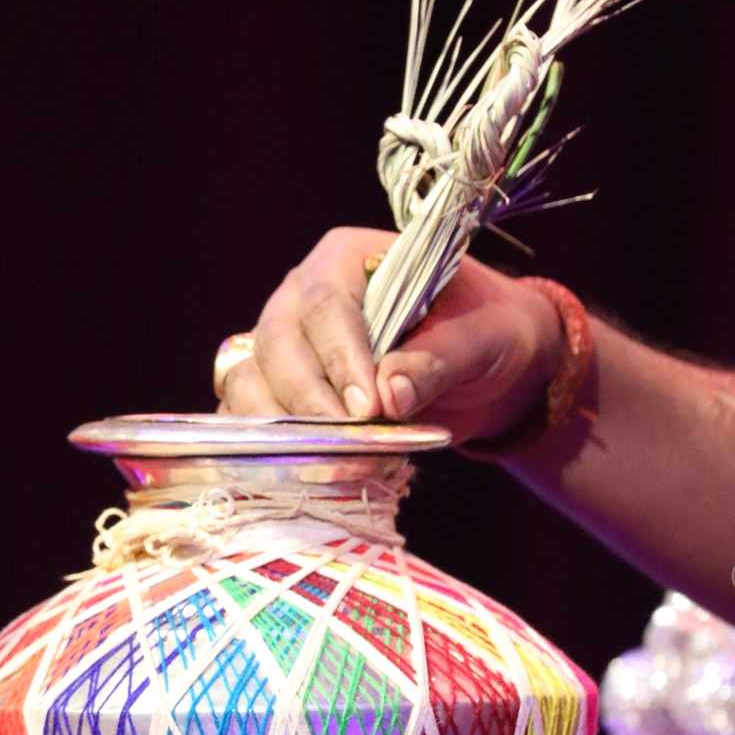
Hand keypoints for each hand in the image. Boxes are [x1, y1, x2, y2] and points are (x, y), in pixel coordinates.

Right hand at [222, 226, 562, 443]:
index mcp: (346, 261)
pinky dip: (273, 452)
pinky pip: (250, 420)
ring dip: (285, 432)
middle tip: (352, 444)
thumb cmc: (484, 331)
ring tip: (342, 465)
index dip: (340, 359)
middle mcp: (300, 297)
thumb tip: (390, 394)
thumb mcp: (483, 337)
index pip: (324, 305)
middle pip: (276, 345)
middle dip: (310, 402)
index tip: (369, 408)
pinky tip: (314, 473)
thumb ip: (439, 359)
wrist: (484, 365)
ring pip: (250, 383)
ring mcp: (281, 346)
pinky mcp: (277, 393)